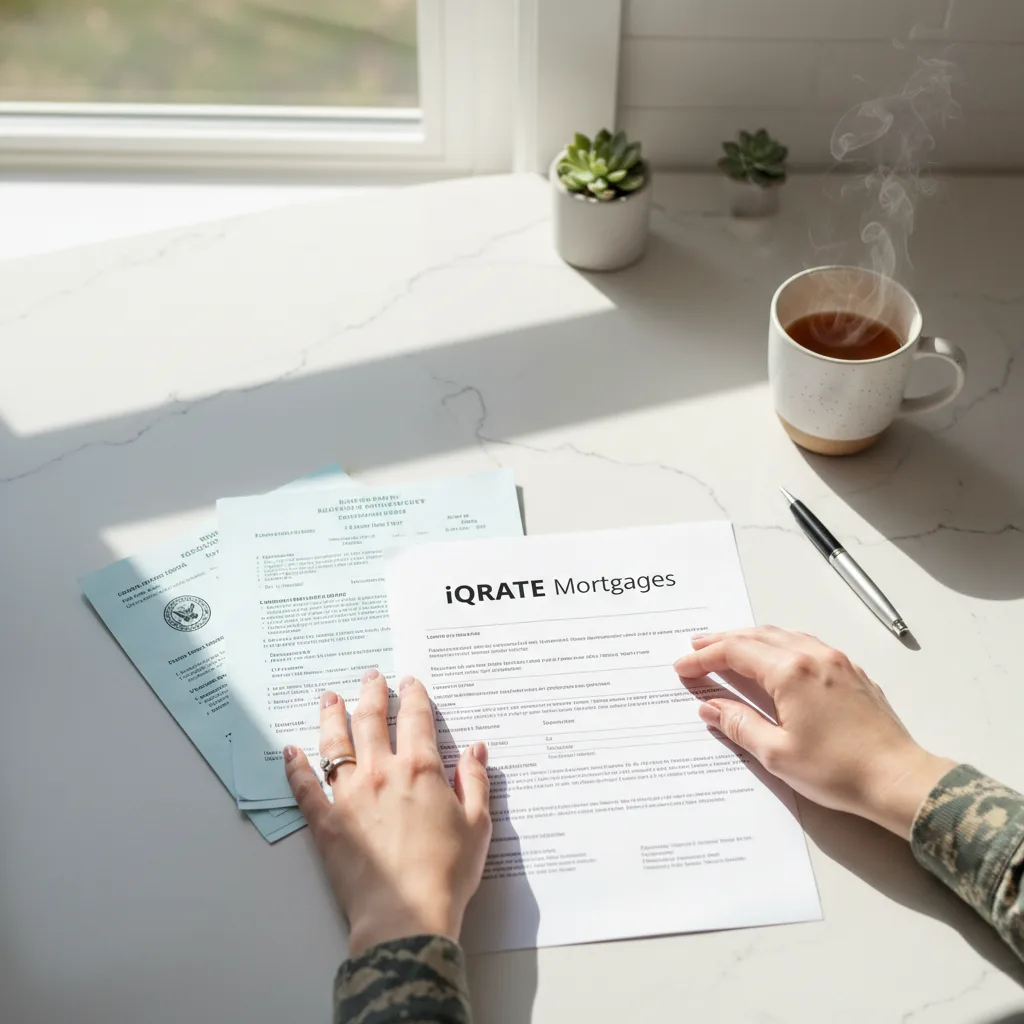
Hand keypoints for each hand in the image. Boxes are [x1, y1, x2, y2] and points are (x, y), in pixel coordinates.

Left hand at [284, 668, 491, 954]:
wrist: (406, 916)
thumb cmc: (447, 874)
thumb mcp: (477, 825)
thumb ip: (475, 782)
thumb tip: (475, 750)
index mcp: (420, 770)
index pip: (416, 719)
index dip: (414, 697)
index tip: (410, 683)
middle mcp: (382, 773)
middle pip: (372, 721)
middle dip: (371, 694)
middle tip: (370, 677)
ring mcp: (349, 796)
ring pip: (336, 745)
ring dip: (333, 717)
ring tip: (330, 698)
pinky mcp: (326, 823)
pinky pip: (306, 789)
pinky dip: (296, 768)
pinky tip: (290, 752)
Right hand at [674, 627, 954, 838]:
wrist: (898, 779)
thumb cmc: (839, 770)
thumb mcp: (777, 753)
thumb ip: (739, 724)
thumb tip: (711, 707)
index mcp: (791, 672)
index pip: (736, 653)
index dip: (705, 658)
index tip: (684, 667)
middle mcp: (814, 656)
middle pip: (757, 636)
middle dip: (723, 640)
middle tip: (697, 646)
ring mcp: (836, 661)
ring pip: (783, 636)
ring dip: (751, 639)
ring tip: (729, 647)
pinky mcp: (851, 673)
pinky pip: (806, 644)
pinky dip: (779, 644)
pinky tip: (773, 657)